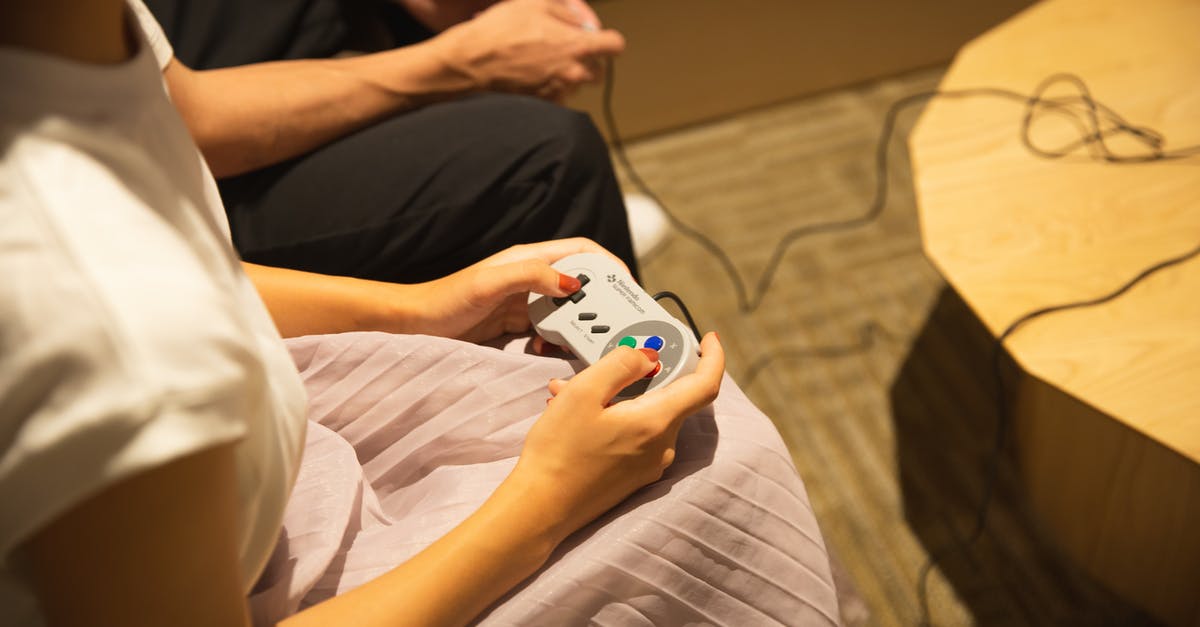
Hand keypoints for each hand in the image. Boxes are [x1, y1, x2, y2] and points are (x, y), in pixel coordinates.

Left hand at [403, 237, 628, 342]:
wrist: (416, 325)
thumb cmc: (446, 299)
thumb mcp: (489, 283)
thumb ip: (530, 276)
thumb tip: (573, 284)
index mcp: (530, 258)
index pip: (584, 253)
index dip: (610, 266)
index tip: (627, 288)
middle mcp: (533, 278)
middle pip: (583, 285)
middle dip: (601, 303)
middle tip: (613, 325)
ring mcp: (527, 303)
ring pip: (569, 312)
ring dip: (580, 327)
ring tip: (584, 343)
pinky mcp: (519, 326)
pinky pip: (552, 333)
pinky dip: (558, 343)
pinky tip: (548, 353)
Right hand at [432, 0, 624, 101]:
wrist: (472, 63)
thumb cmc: (501, 31)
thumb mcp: (535, 4)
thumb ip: (568, 11)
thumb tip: (582, 20)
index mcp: (577, 46)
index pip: (615, 45)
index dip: (607, 39)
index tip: (598, 38)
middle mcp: (573, 73)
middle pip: (599, 71)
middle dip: (587, 59)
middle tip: (565, 48)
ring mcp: (559, 92)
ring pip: (576, 84)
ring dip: (567, 73)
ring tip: (541, 60)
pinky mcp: (543, 105)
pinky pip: (557, 97)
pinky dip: (550, 87)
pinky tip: (532, 75)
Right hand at [510, 332, 724, 539]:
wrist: (540, 508)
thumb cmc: (558, 452)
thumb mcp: (584, 392)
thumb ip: (622, 365)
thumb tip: (648, 357)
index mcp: (656, 422)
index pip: (705, 385)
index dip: (713, 357)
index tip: (709, 339)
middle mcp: (661, 446)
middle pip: (669, 396)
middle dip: (638, 375)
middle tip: (601, 365)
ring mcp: (649, 464)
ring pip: (646, 414)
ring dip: (616, 396)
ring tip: (569, 392)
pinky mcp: (634, 475)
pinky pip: (634, 434)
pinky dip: (613, 417)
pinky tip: (575, 416)